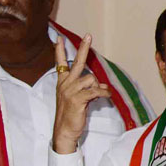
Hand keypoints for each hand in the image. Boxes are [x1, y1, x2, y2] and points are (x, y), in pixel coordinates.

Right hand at [52, 33, 110, 153]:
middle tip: (88, 35)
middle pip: (77, 62)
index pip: (60, 63)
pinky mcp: (77, 99)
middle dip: (83, 48)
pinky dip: (104, 93)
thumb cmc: (71, 114)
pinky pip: (95, 90)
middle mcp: (65, 84)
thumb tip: (100, 85)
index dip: (59, 51)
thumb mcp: (77, 98)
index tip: (58, 38)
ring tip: (99, 95)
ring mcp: (70, 91)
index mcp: (63, 82)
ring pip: (90, 79)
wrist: (64, 130)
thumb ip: (86, 89)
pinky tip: (107, 96)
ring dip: (99, 86)